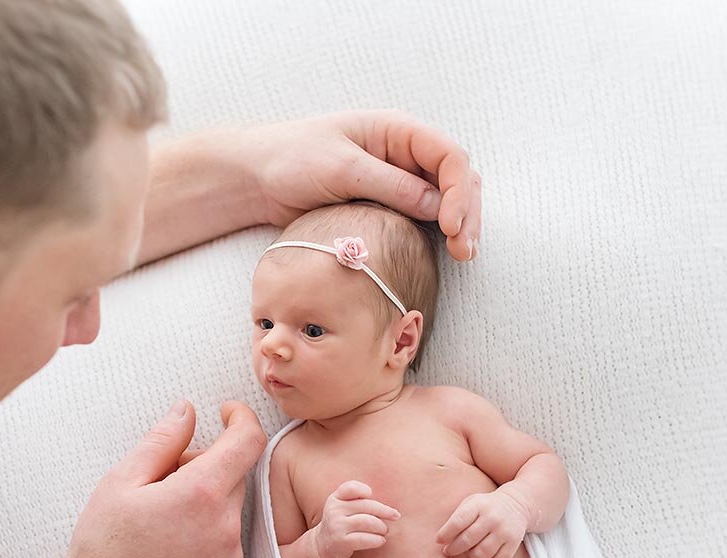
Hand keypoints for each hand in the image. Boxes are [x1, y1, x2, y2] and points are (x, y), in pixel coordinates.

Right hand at [10, 400, 266, 557]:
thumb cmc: (103, 548)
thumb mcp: (122, 481)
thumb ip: (162, 440)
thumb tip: (187, 410)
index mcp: (200, 494)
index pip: (248, 440)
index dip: (242, 417)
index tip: (227, 413)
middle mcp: (224, 525)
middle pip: (233, 475)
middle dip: (206, 465)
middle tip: (164, 478)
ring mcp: (230, 557)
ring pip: (229, 508)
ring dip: (206, 501)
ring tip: (162, 518)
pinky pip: (228, 539)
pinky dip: (208, 531)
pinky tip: (172, 544)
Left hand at [244, 110, 482, 261]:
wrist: (258, 178)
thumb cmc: (293, 158)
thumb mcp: (341, 168)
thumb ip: (390, 185)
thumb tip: (438, 206)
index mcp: (398, 132)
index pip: (449, 156)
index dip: (459, 191)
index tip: (450, 225)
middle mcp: (406, 156)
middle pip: (458, 180)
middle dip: (467, 213)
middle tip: (464, 251)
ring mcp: (399, 183)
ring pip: (447, 202)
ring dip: (460, 227)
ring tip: (461, 256)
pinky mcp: (387, 208)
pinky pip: (423, 220)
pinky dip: (438, 237)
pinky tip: (444, 256)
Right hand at [310, 480, 399, 557]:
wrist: (324, 544)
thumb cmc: (341, 522)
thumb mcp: (342, 506)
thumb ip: (358, 500)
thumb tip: (388, 507)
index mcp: (335, 498)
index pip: (350, 488)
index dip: (363, 490)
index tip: (371, 494)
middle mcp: (334, 510)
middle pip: (366, 505)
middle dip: (385, 511)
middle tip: (395, 516)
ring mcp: (336, 526)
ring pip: (367, 522)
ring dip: (382, 526)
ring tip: (385, 530)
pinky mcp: (341, 542)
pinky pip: (364, 539)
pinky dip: (377, 539)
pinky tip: (381, 540)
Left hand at [435, 490, 530, 557]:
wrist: (515, 504)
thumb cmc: (485, 507)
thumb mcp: (470, 503)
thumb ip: (457, 518)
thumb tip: (440, 540)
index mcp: (478, 505)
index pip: (458, 522)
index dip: (446, 534)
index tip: (439, 541)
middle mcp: (492, 517)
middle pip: (468, 539)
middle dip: (454, 548)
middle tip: (448, 551)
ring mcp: (504, 530)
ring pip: (482, 553)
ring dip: (471, 556)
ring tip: (468, 552)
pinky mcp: (514, 542)